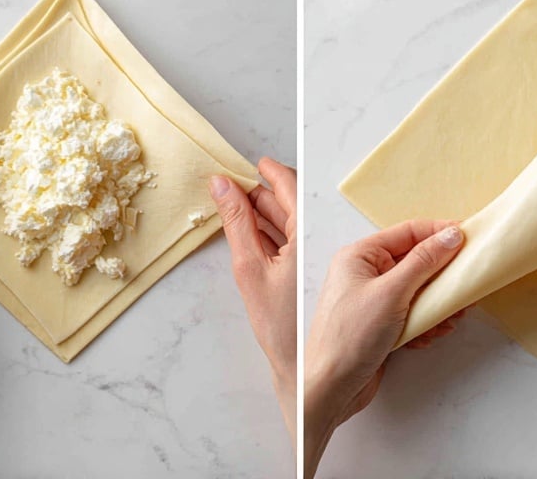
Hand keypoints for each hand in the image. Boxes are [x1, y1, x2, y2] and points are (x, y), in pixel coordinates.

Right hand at [209, 158, 295, 442]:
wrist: (302, 372)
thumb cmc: (282, 328)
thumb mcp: (249, 268)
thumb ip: (236, 221)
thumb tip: (222, 184)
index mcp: (307, 232)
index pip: (290, 186)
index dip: (271, 171)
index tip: (255, 163)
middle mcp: (314, 241)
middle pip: (290, 202)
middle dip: (264, 191)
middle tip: (237, 183)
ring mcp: (311, 258)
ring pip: (289, 221)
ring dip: (266, 211)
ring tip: (240, 204)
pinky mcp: (307, 274)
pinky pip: (289, 241)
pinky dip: (271, 232)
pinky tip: (255, 232)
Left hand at [304, 220, 463, 476]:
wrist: (331, 389)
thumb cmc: (351, 337)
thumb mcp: (392, 293)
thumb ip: (424, 262)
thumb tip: (450, 235)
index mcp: (360, 255)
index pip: (407, 233)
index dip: (438, 233)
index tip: (468, 238)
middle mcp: (365, 273)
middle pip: (414, 262)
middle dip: (441, 276)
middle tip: (466, 284)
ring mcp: (372, 300)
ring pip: (416, 291)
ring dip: (436, 304)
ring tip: (452, 316)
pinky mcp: (380, 325)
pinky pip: (411, 314)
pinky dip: (425, 322)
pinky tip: (431, 334)